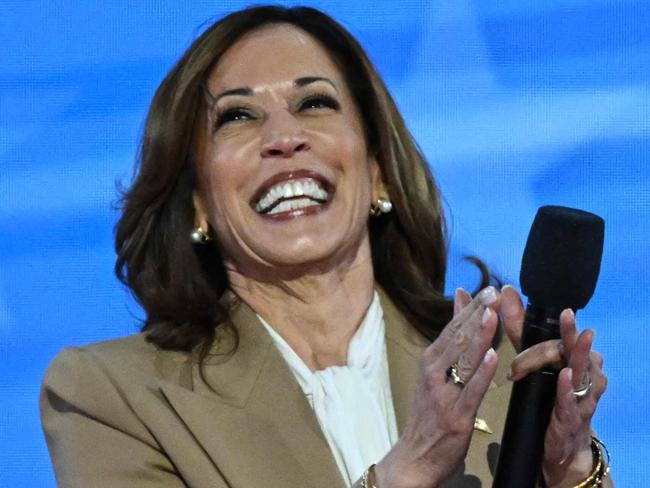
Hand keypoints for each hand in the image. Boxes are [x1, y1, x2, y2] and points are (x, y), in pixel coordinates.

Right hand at [374, 287, 499, 487]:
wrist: (415, 456)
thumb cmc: (429, 412)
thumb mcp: (435, 373)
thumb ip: (452, 340)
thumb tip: (460, 302)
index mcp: (430, 361)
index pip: (453, 328)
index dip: (471, 308)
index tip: (489, 289)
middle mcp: (433, 373)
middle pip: (457, 339)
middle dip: (477, 314)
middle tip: (494, 293)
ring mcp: (443, 394)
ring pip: (464, 361)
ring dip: (479, 336)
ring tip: (492, 315)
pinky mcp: (456, 416)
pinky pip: (471, 391)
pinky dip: (482, 374)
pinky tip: (494, 358)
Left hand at [501, 285, 607, 487]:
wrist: (560, 443)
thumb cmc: (548, 395)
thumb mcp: (530, 357)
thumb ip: (518, 326)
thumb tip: (505, 291)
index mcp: (575, 355)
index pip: (563, 334)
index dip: (553, 320)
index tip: (535, 304)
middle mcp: (586, 371)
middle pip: (571, 350)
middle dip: (566, 334)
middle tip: (567, 315)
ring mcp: (583, 395)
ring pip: (578, 372)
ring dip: (573, 355)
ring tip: (578, 337)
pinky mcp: (574, 417)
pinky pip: (572, 401)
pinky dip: (568, 388)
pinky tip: (564, 376)